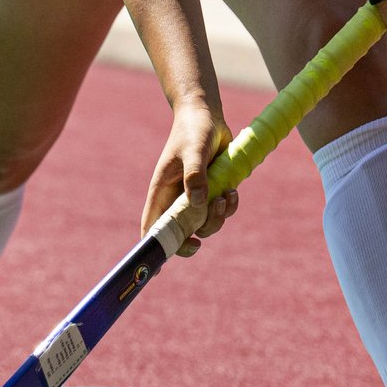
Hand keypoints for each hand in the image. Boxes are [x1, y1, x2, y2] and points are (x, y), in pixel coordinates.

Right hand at [139, 98, 235, 257]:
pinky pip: (221, 211)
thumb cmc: (193, 130)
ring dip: (218, 218)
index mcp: (161, 192)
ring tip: (226, 197)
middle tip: (204, 235)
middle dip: (195, 236)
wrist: (208, 116)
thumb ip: (195, 176)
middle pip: (181, 233)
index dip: (152, 248)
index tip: (157, 270)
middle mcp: (176, 198)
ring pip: (205, 224)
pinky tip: (233, 191)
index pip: (152, 226)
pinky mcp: (212, 191)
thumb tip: (198, 205)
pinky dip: (229, 207)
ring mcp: (194, 196)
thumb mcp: (193, 150)